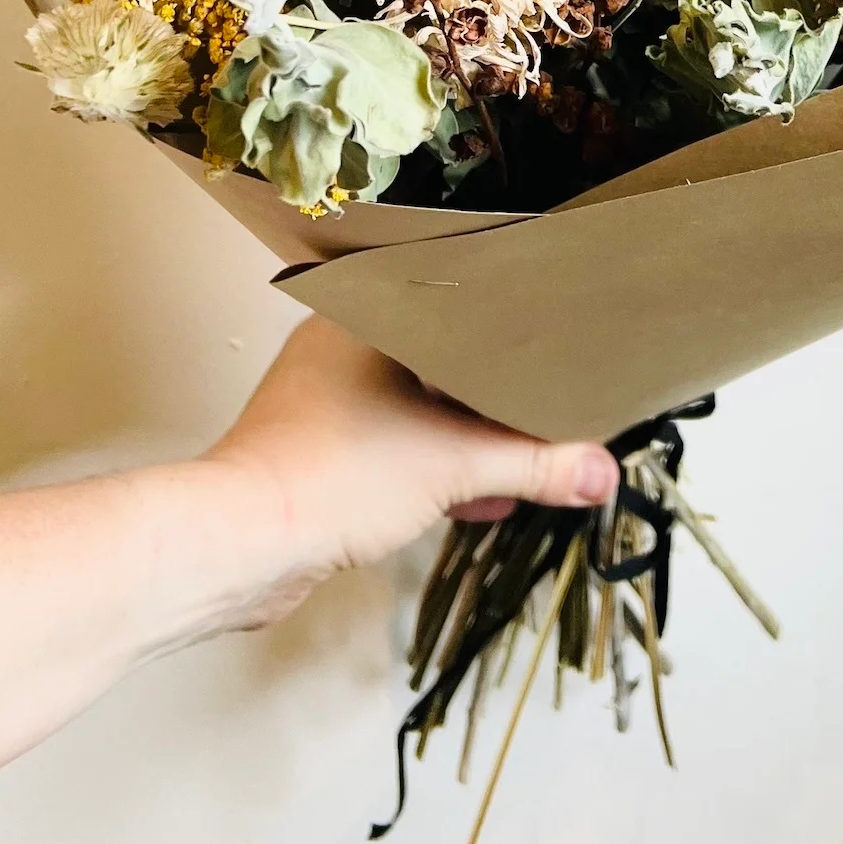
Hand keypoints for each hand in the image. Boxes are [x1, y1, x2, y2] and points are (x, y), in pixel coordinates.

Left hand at [187, 316, 618, 630]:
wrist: (240, 544)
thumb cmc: (332, 475)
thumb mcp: (453, 465)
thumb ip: (534, 465)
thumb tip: (601, 472)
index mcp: (366, 313)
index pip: (455, 300)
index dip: (508, 322)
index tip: (553, 339)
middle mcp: (339, 342)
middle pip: (439, 356)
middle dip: (491, 391)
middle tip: (546, 401)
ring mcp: (321, 397)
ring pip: (414, 404)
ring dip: (463, 435)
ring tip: (518, 457)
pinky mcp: (313, 449)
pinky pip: (389, 442)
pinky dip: (430, 463)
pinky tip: (470, 495)